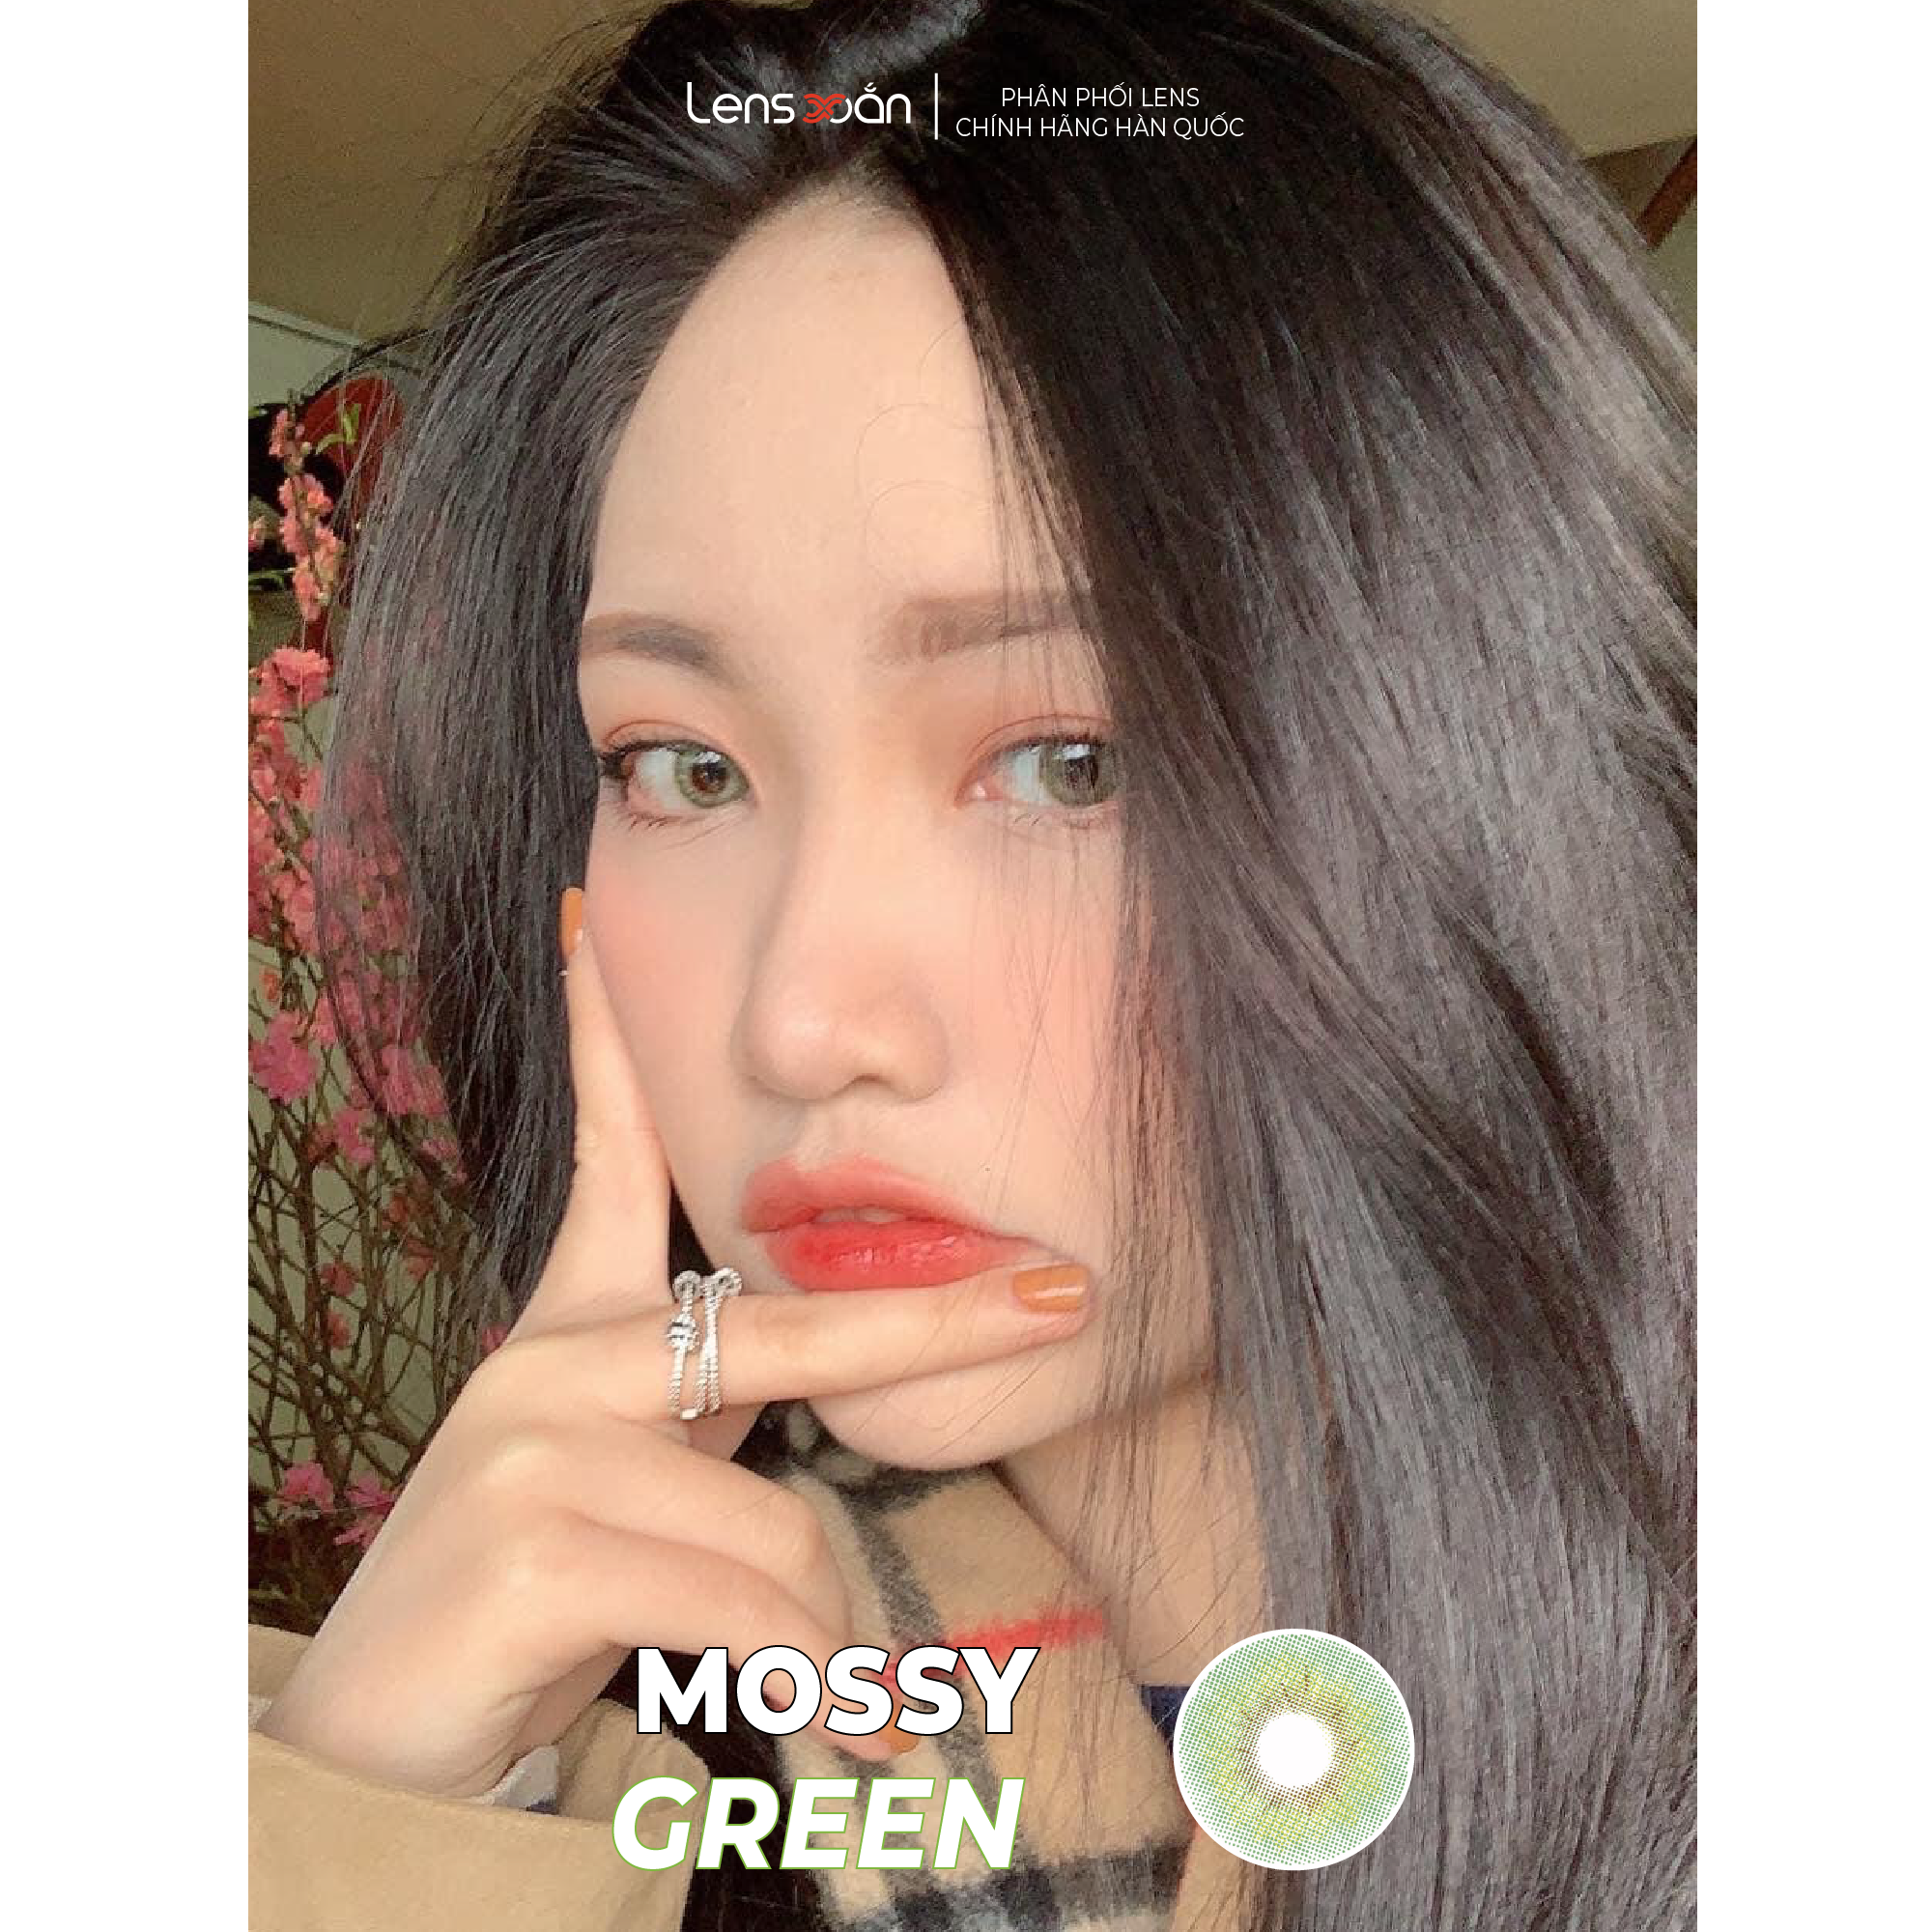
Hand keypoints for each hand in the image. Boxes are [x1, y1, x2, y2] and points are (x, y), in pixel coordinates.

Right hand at [256, 888, 1092, 1798]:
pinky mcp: (534, 1543)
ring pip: (781, 1524)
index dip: (608, 1040)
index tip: (592, 920)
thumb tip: (835, 1396)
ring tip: (777, 1686)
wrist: (394, 1736)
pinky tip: (789, 1719)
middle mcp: (550, 1360)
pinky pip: (746, 1603)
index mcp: (573, 1332)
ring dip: (809, 1630)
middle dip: (938, 1326)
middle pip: (787, 1327)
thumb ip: (711, 1412)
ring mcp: (536, 1442)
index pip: (603, 1157)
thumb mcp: (627, 1478)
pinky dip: (795, 1682)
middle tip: (1066, 1299)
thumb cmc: (534, 1598)